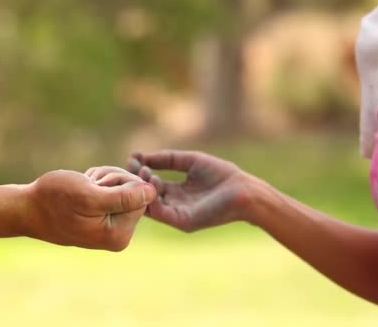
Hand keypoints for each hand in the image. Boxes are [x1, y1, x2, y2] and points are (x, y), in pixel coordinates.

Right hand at [21, 169, 155, 250]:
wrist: (28, 207)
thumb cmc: (54, 201)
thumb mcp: (89, 196)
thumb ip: (123, 197)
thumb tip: (154, 192)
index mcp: (118, 235)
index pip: (141, 197)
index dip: (120, 182)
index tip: (96, 185)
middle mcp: (119, 235)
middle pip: (136, 192)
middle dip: (113, 179)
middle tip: (89, 183)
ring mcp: (112, 227)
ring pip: (125, 188)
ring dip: (104, 178)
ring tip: (84, 185)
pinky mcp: (105, 217)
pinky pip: (115, 190)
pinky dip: (100, 182)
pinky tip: (84, 186)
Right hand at [127, 150, 251, 231]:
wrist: (244, 190)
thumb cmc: (222, 175)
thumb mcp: (190, 161)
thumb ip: (166, 159)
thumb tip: (140, 156)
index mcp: (175, 191)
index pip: (149, 183)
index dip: (140, 170)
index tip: (133, 157)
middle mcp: (173, 204)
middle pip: (146, 194)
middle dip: (137, 179)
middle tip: (133, 164)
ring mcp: (177, 214)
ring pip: (150, 205)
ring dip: (143, 187)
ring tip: (143, 171)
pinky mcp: (183, 221)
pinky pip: (161, 213)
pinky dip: (153, 198)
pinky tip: (153, 180)